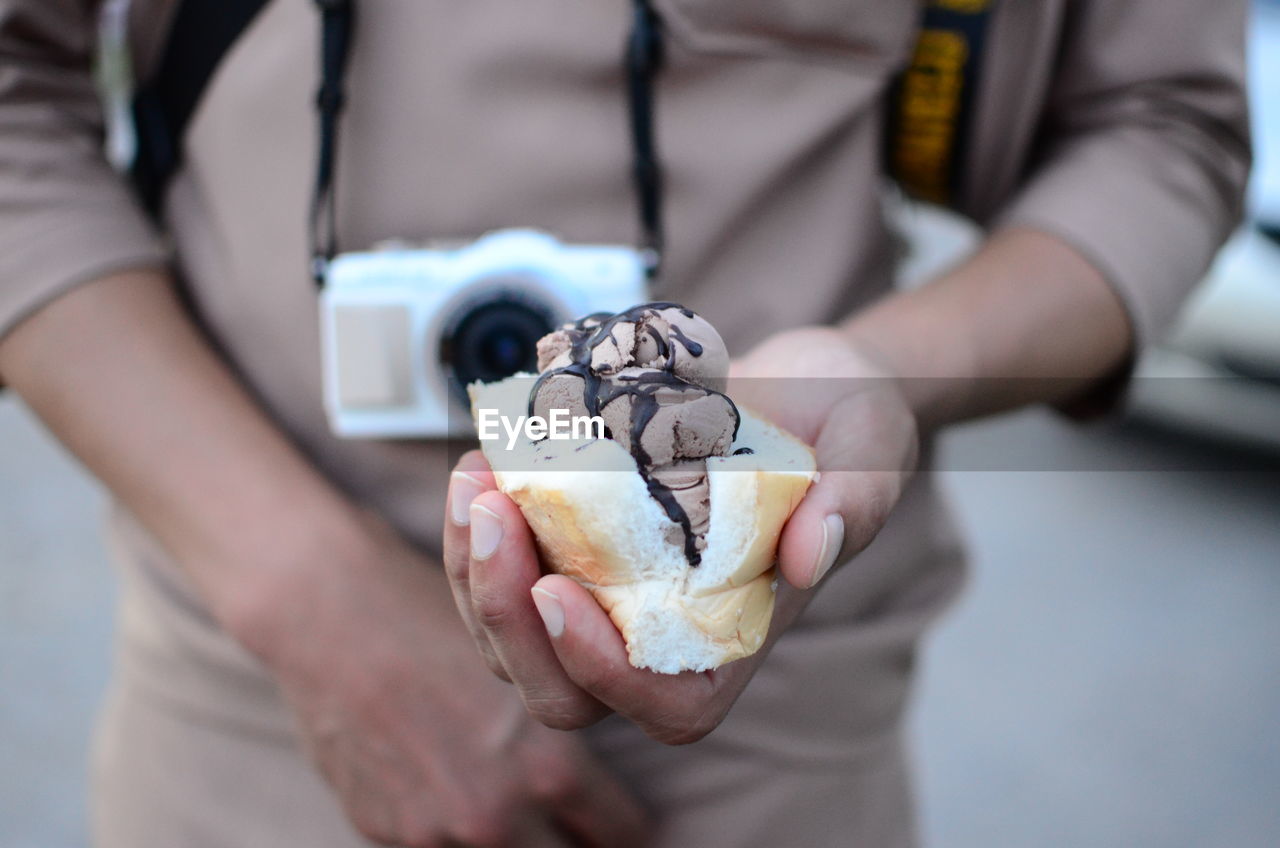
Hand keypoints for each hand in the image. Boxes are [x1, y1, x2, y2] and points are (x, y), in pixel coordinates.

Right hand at [231, 514, 650, 847]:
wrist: (330, 610)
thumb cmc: (437, 617)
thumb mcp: (526, 665)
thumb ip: (561, 728)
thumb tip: (591, 780)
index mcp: (549, 766)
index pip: (622, 831)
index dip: (621, 817)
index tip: (614, 810)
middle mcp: (498, 812)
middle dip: (573, 836)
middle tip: (573, 817)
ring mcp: (436, 831)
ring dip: (517, 835)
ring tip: (514, 804)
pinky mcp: (384, 831)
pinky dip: (452, 828)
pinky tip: (448, 782)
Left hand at [443, 326, 917, 744]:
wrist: (807, 388)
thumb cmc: (846, 424)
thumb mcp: (871, 450)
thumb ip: (852, 504)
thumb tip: (810, 553)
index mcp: (738, 635)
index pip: (664, 703)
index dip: (602, 671)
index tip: (556, 592)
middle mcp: (666, 633)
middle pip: (562, 690)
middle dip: (505, 616)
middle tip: (493, 510)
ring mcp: (615, 597)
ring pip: (515, 639)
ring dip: (475, 568)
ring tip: (475, 476)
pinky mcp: (580, 553)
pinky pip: (507, 575)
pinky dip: (479, 530)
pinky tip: (482, 461)